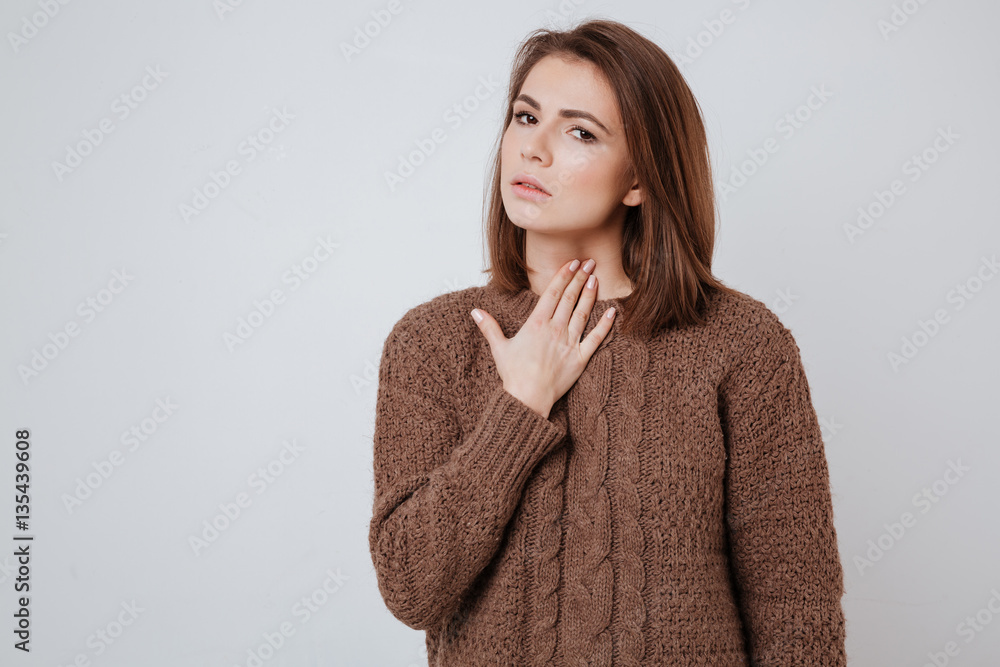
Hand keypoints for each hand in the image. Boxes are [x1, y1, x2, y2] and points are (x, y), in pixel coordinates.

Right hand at [470, 259, 615, 418]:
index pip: (552, 293)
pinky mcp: (580, 358)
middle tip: (589, 263)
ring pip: (583, 313)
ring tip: (596, 279)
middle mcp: (555, 329)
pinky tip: (613, 311)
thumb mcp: (499, 348)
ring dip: (590, 294)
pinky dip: (605, 324)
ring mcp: (569, 343)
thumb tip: (474, 312)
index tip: (572, 262)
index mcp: (536, 324)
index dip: (563, 275)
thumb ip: (489, 327)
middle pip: (569, 298)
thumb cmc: (513, 374)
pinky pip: (596, 338)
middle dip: (580, 278)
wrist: (528, 398)